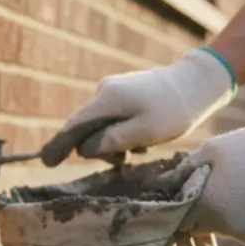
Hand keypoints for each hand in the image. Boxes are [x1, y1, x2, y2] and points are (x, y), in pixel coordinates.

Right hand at [55, 48, 236, 158]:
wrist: (198, 83)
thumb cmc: (174, 111)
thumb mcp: (143, 133)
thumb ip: (111, 142)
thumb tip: (85, 148)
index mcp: (106, 100)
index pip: (74, 126)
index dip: (59, 145)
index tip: (46, 162)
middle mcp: (105, 92)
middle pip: (86, 127)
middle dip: (98, 148)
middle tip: (124, 161)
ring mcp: (114, 90)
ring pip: (101, 125)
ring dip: (114, 142)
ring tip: (140, 149)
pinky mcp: (125, 92)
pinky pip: (113, 118)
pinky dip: (122, 132)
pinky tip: (142, 138)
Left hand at [178, 117, 244, 243]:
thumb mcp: (212, 149)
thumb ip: (184, 170)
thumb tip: (163, 182)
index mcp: (207, 205)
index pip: (179, 218)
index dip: (180, 207)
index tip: (185, 195)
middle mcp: (223, 227)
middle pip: (199, 225)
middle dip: (200, 211)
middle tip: (213, 188)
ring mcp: (243, 234)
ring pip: (221, 228)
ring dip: (222, 213)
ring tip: (237, 187)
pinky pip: (241, 230)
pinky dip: (242, 218)